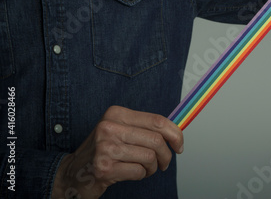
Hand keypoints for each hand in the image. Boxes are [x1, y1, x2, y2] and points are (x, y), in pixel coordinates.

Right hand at [51, 106, 183, 198]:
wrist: (73, 173)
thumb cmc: (103, 151)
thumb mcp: (120, 130)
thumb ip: (144, 128)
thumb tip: (176, 131)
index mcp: (116, 113)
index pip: (156, 121)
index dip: (175, 134)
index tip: (179, 145)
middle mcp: (109, 127)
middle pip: (156, 140)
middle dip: (166, 155)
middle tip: (164, 163)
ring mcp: (105, 147)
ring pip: (150, 157)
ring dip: (152, 167)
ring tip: (145, 169)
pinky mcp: (104, 167)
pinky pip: (139, 171)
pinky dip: (141, 175)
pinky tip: (132, 173)